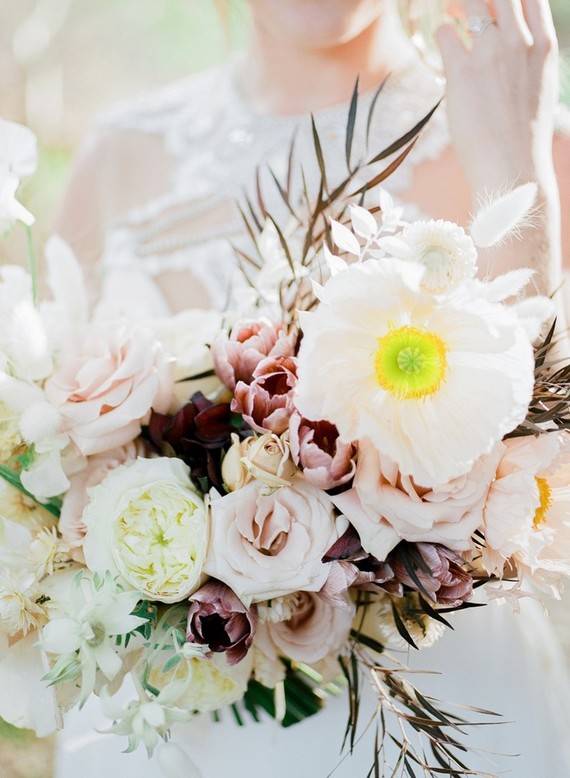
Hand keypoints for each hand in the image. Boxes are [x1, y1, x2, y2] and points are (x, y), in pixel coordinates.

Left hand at [435, 0, 558, 194]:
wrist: (512, 169)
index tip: (494, 3)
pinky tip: (443, 42)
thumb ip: (529, 58)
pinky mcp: (462, 72)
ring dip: (456, 4)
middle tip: (466, 6)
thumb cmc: (522, 136)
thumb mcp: (539, 87)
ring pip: (470, 2)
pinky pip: (445, 32)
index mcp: (544, 47)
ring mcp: (491, 54)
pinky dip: (442, 33)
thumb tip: (516, 46)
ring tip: (450, 12)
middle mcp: (519, 43)